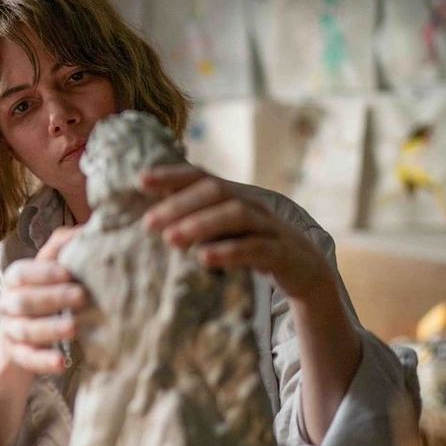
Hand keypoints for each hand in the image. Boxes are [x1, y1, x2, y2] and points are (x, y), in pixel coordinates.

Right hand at [0, 227, 86, 390]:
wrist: (19, 338)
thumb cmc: (43, 295)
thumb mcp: (50, 272)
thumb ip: (62, 249)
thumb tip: (86, 229)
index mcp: (15, 280)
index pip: (21, 273)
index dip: (43, 272)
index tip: (69, 272)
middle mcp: (8, 304)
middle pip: (24, 301)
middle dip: (52, 298)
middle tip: (82, 296)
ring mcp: (11, 331)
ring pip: (25, 330)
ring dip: (49, 329)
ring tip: (74, 328)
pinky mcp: (17, 356)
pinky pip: (27, 359)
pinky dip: (43, 361)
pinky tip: (61, 363)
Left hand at [139, 164, 333, 300]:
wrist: (305, 270)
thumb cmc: (252, 246)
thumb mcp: (222, 230)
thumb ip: (193, 219)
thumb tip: (150, 217)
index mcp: (233, 196)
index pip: (201, 176)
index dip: (172, 175)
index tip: (140, 181)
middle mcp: (252, 204)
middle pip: (216, 191)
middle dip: (179, 205)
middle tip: (148, 224)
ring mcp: (269, 226)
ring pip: (236, 215)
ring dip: (201, 225)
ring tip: (171, 240)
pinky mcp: (282, 253)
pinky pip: (257, 248)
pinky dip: (230, 252)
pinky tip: (205, 258)